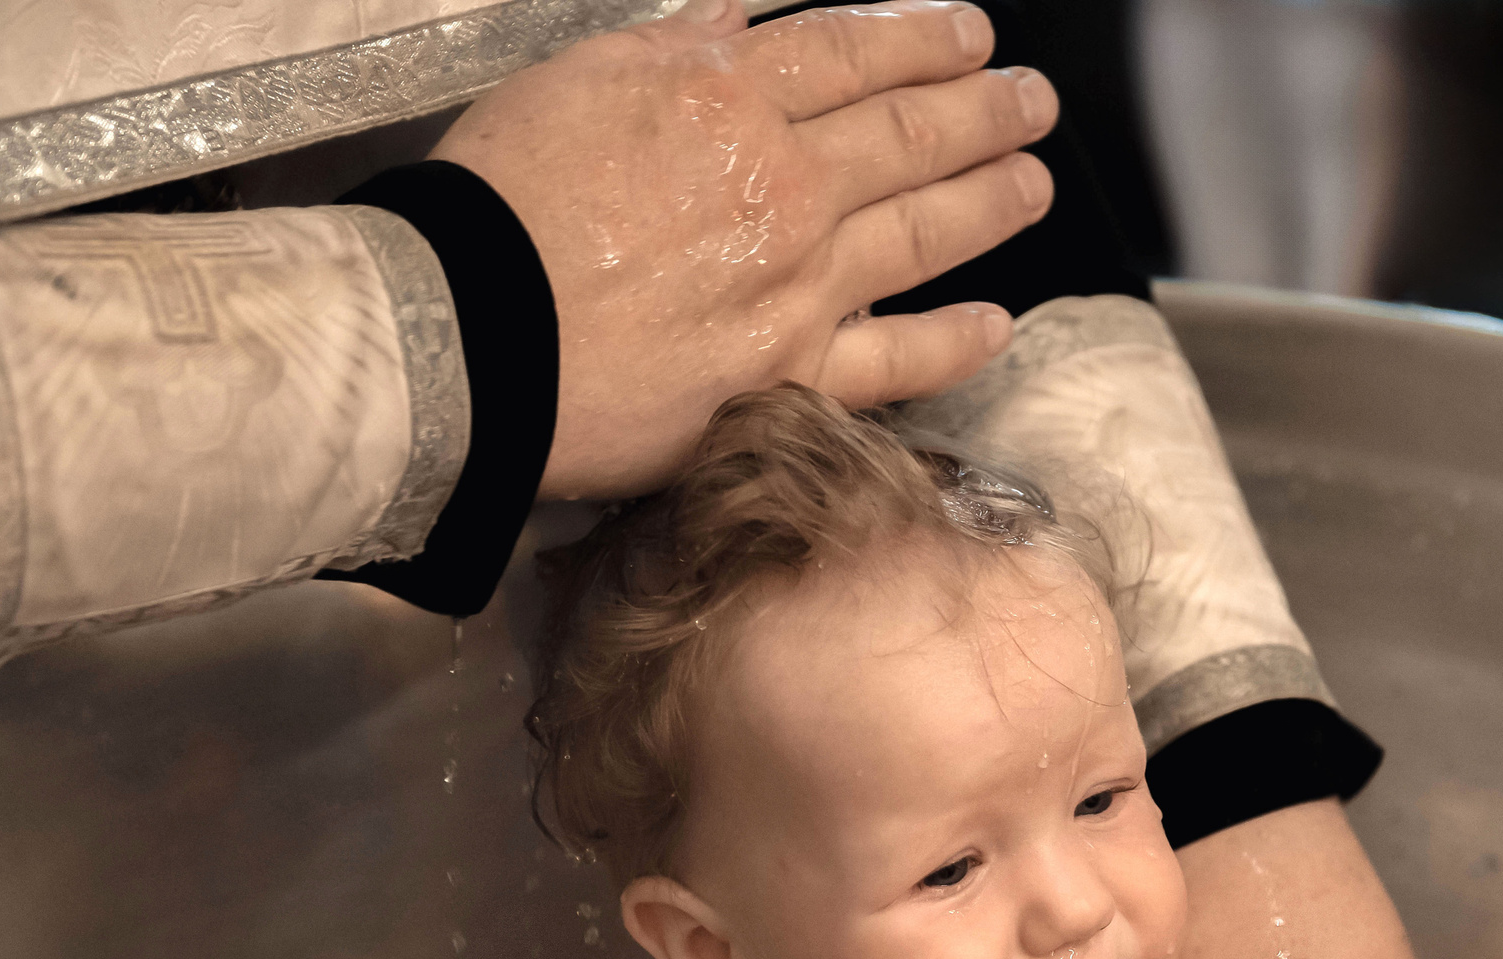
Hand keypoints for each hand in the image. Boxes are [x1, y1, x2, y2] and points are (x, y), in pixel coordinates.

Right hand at [434, 0, 1057, 499]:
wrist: (469, 332)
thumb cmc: (501, 204)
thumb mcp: (581, 76)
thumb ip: (679, 43)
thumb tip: (743, 16)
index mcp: (733, 99)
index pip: (857, 51)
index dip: (925, 38)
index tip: (970, 35)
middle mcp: (787, 187)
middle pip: (913, 133)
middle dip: (986, 109)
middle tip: (1031, 101)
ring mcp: (799, 285)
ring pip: (925, 232)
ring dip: (992, 201)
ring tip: (1033, 181)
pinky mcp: (788, 377)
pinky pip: (897, 360)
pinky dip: (956, 341)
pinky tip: (996, 323)